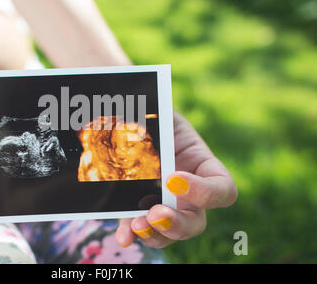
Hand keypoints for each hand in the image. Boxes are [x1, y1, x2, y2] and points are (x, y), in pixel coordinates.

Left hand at [115, 111, 236, 247]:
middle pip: (196, 222)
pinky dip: (132, 234)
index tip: (173, 179)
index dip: (205, 192)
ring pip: (170, 233)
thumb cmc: (155, 113)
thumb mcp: (164, 111)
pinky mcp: (140, 209)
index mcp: (203, 166)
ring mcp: (166, 204)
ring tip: (137, 224)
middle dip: (177, 223)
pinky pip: (140, 228)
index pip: (222, 190)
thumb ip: (163, 118)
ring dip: (155, 234)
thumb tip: (148, 118)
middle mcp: (189, 192)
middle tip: (155, 213)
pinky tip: (124, 236)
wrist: (133, 121)